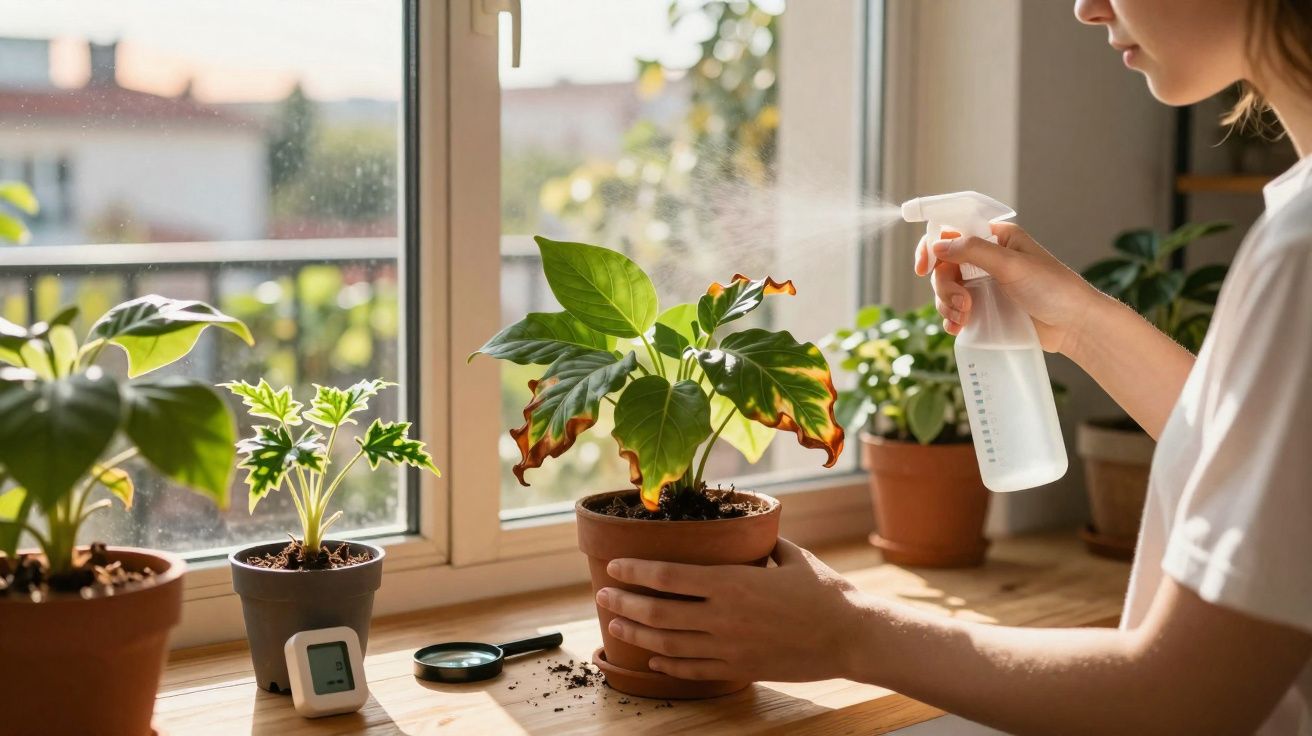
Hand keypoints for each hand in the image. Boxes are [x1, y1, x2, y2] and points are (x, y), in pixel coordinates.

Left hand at [596, 538, 872, 682]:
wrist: (852, 636)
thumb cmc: (824, 590)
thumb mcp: (788, 554)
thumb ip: (756, 544)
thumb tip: (738, 528)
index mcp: (733, 582)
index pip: (669, 576)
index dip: (636, 571)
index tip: (614, 567)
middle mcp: (724, 617)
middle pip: (659, 612)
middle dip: (624, 604)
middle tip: (601, 597)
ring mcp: (730, 648)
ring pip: (669, 644)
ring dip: (637, 636)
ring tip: (615, 627)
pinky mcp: (741, 670)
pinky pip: (694, 670)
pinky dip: (668, 665)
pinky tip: (653, 658)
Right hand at [914, 222, 1098, 354]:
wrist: (1074, 326)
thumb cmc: (1053, 288)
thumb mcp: (1012, 265)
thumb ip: (973, 251)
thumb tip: (937, 246)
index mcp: (996, 238)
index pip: (951, 233)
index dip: (932, 248)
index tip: (922, 268)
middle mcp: (987, 258)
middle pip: (944, 266)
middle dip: (945, 287)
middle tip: (961, 304)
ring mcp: (985, 284)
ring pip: (946, 290)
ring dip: (947, 305)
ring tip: (963, 319)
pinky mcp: (986, 308)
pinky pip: (955, 310)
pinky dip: (952, 319)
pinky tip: (958, 328)